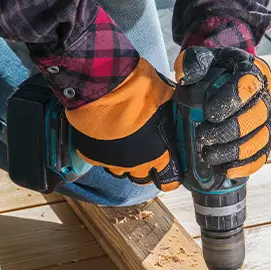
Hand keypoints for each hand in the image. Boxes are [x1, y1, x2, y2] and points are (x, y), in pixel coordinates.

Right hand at [65, 59, 181, 190]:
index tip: (166, 166)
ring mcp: (113, 162)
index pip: (169, 180)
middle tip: (142, 152)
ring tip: (121, 144)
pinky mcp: (93, 156)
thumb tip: (177, 111)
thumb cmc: (138, 92)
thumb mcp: (165, 99)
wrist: (105, 89)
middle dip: (144, 167)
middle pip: (142, 178)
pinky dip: (102, 152)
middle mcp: (137, 164)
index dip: (169, 175)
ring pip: (120, 171)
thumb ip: (170, 113)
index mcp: (160, 154)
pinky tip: (103, 139)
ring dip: (122, 161)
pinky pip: (100, 160)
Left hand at [175, 47, 270, 178]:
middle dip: (228, 131)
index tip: (208, 113)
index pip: (248, 85)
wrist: (226, 81)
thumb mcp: (203, 58)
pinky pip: (262, 156)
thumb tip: (187, 77)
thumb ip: (193, 62)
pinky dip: (245, 166)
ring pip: (259, 139)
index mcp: (255, 71)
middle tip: (203, 136)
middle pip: (255, 117)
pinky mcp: (267, 139)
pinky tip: (226, 170)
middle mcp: (269, 95)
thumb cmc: (214, 70)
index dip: (230, 101)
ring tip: (208, 155)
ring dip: (233, 151)